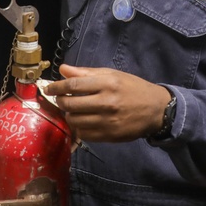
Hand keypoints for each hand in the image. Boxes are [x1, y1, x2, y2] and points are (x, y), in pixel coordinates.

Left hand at [44, 64, 170, 141]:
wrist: (156, 109)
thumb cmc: (133, 88)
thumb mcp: (112, 74)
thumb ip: (86, 73)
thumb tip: (63, 69)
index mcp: (107, 83)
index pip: (73, 85)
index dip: (57, 86)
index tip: (49, 88)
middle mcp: (107, 102)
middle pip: (70, 104)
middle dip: (60, 101)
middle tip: (61, 98)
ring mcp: (108, 121)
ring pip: (74, 121)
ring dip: (68, 115)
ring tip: (72, 109)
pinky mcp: (109, 136)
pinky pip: (84, 134)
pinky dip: (78, 127)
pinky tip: (82, 120)